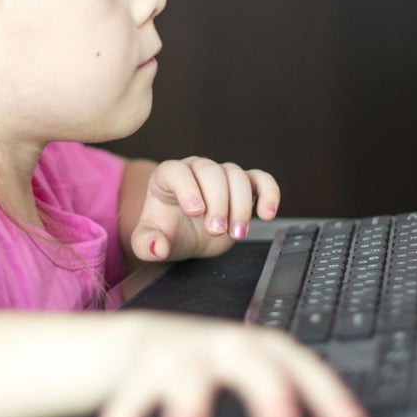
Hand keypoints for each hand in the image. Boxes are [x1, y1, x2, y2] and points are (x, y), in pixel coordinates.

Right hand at [93, 314, 366, 416]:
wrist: (142, 345)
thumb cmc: (214, 370)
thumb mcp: (255, 384)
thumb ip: (297, 411)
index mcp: (259, 349)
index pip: (300, 363)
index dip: (326, 392)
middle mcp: (222, 347)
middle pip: (247, 358)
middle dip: (264, 389)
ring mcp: (180, 355)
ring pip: (186, 371)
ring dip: (189, 402)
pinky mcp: (138, 370)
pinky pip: (129, 394)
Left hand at [130, 158, 279, 261]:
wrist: (186, 235)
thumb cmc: (166, 232)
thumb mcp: (148, 241)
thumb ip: (147, 244)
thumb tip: (158, 247)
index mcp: (167, 177)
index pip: (177, 171)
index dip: (187, 188)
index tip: (195, 212)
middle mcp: (195, 170)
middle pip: (211, 172)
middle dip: (217, 202)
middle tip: (216, 231)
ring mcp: (221, 175)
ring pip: (237, 175)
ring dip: (241, 205)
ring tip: (236, 233)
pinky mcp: (244, 186)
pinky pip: (261, 180)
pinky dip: (269, 193)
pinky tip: (267, 214)